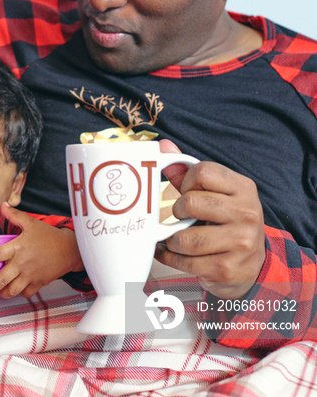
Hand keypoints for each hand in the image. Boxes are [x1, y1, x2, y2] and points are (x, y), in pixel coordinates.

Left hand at [0, 203, 83, 299]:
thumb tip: (2, 205)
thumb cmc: (49, 236)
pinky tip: (14, 290)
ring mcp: (30, 275)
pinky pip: (25, 293)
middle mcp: (22, 263)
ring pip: (11, 290)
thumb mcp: (31, 223)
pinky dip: (18, 293)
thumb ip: (14, 215)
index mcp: (18, 247)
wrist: (70, 250)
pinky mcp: (38, 283)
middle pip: (1, 279)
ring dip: (1, 293)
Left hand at [155, 140, 265, 298]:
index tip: (186, 191)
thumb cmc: (224, 222)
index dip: (186, 181)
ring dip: (172, 240)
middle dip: (177, 211)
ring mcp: (239, 243)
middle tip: (181, 217)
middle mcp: (246, 213)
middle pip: (190, 203)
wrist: (251, 266)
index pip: (203, 172)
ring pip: (183, 238)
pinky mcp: (226, 269)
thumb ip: (186, 172)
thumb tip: (163, 146)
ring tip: (176, 238)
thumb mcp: (214, 194)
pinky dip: (170, 257)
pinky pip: (183, 262)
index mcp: (244, 188)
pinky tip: (172, 253)